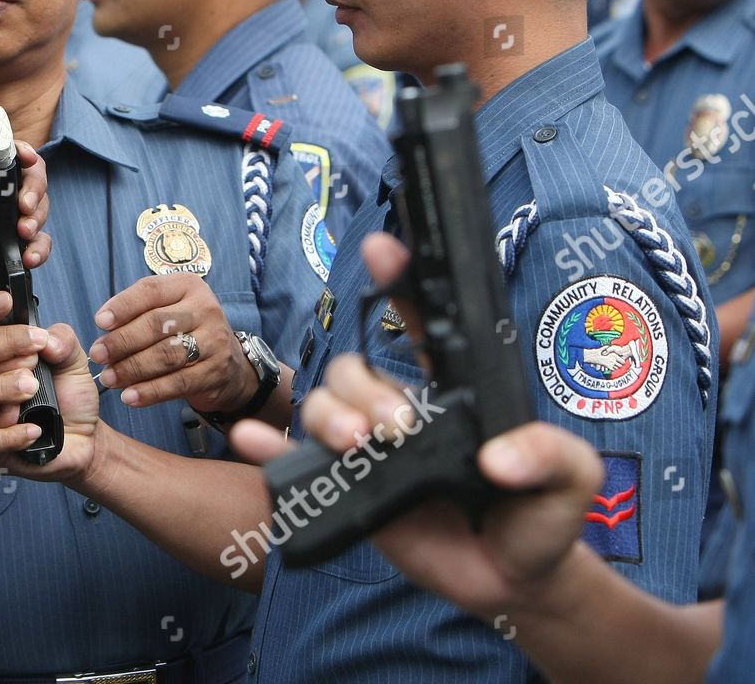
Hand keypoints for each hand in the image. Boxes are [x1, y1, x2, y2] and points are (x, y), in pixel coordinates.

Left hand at [0, 139, 51, 303]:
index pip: (7, 151)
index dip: (20, 152)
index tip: (24, 158)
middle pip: (31, 174)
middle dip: (34, 185)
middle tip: (23, 204)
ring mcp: (5, 219)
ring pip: (39, 206)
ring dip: (38, 216)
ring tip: (24, 230)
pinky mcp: (11, 248)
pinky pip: (39, 243)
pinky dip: (41, 247)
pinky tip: (30, 256)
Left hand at [88, 275, 255, 412]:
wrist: (229, 363)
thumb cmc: (185, 330)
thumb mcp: (167, 308)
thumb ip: (137, 311)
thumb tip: (104, 327)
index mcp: (188, 286)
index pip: (151, 291)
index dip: (123, 306)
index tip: (99, 322)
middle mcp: (205, 309)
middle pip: (157, 324)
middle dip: (122, 341)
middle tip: (98, 355)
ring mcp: (214, 341)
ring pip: (166, 355)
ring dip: (132, 368)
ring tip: (109, 378)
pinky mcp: (216, 372)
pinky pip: (178, 383)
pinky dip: (151, 391)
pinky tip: (130, 396)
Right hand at [229, 232, 603, 618]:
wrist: (513, 580)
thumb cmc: (543, 515)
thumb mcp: (573, 479)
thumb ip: (553, 456)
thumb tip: (496, 458)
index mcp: (454, 391)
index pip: (424, 324)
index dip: (399, 282)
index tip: (382, 248)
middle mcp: (404, 408)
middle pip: (356, 368)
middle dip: (364, 391)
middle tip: (394, 431)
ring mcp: (372, 446)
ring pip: (324, 402)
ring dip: (328, 416)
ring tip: (356, 448)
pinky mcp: (349, 488)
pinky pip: (297, 459)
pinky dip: (270, 446)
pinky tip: (254, 440)